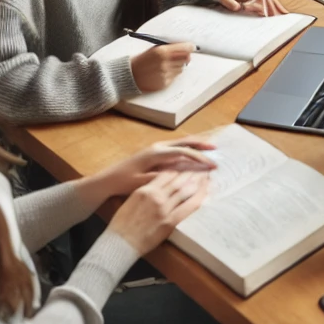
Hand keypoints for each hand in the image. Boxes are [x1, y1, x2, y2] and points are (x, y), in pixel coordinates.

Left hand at [97, 136, 216, 198]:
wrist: (107, 179)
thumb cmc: (123, 182)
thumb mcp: (142, 182)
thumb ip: (161, 177)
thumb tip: (180, 175)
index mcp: (156, 153)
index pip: (183, 152)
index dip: (199, 157)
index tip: (211, 165)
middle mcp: (158, 146)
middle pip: (185, 141)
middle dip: (201, 145)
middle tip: (215, 150)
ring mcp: (157, 148)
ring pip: (181, 143)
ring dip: (195, 146)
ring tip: (209, 151)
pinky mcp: (155, 153)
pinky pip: (176, 148)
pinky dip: (187, 150)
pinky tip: (193, 156)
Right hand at [108, 169, 208, 254]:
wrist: (119, 244)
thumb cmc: (122, 224)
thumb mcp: (132, 200)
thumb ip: (146, 190)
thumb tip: (159, 184)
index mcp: (145, 190)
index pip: (167, 173)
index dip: (180, 168)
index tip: (188, 165)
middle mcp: (156, 196)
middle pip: (179, 179)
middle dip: (192, 172)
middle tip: (202, 167)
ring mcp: (164, 208)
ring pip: (186, 190)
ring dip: (198, 182)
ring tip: (207, 176)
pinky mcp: (170, 221)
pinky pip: (189, 206)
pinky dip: (199, 197)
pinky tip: (206, 192)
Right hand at [131, 43, 192, 92]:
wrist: (128, 76)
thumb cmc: (140, 60)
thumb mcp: (153, 49)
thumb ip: (169, 47)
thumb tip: (185, 46)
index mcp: (161, 52)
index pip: (185, 48)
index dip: (189, 47)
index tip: (191, 46)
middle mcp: (165, 63)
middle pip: (186, 58)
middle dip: (184, 56)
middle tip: (180, 55)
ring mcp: (165, 74)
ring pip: (181, 68)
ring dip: (177, 65)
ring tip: (166, 65)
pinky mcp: (164, 84)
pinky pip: (175, 77)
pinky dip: (171, 74)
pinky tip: (162, 72)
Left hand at [219, 0, 287, 15]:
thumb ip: (227, 0)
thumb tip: (238, 7)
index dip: (265, 3)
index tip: (269, 12)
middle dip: (275, 4)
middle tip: (281, 14)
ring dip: (276, 5)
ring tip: (284, 14)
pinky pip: (266, 0)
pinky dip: (273, 5)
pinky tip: (277, 11)